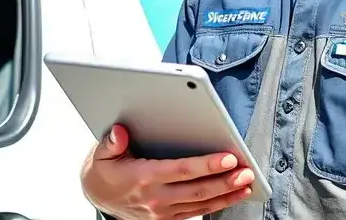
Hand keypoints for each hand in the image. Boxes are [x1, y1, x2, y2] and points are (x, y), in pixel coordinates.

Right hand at [80, 124, 255, 219]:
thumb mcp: (102, 154)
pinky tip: (232, 195)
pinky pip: (196, 212)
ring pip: (200, 203)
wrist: (98, 196)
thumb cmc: (106, 171)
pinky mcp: (167, 218)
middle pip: (197, 190)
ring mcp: (162, 211)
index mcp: (143, 177)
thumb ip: (112, 143)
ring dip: (226, 194)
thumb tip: (119, 133)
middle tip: (246, 171)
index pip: (181, 170)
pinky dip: (217, 205)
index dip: (206, 165)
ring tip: (247, 183)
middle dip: (225, 181)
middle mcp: (155, 197)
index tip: (227, 158)